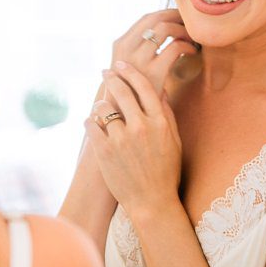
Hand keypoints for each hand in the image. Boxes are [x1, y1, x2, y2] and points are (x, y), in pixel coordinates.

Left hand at [86, 62, 182, 219]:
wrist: (151, 201)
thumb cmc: (166, 172)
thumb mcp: (174, 141)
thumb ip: (166, 114)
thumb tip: (160, 91)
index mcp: (160, 123)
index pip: (144, 87)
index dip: (131, 73)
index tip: (122, 65)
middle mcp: (141, 127)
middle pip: (122, 91)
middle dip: (112, 77)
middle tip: (105, 72)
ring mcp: (121, 139)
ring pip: (103, 108)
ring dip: (100, 104)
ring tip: (100, 104)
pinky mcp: (104, 151)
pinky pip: (91, 125)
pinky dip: (91, 122)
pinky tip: (93, 122)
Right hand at [106, 9, 198, 100]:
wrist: (124, 116)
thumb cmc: (132, 90)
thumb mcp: (130, 65)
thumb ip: (142, 48)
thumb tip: (165, 28)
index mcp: (121, 44)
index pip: (148, 18)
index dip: (168, 14)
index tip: (182, 18)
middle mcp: (126, 48)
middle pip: (157, 18)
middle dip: (178, 17)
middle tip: (192, 24)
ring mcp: (138, 60)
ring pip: (165, 28)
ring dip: (183, 30)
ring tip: (192, 38)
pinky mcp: (153, 72)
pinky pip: (175, 47)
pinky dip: (187, 45)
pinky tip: (192, 52)